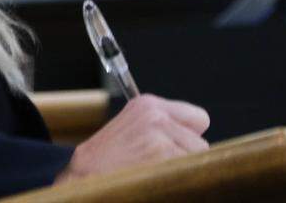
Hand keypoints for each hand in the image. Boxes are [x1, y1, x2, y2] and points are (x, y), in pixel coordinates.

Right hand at [54, 94, 209, 182]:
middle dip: (186, 157)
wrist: (83, 177)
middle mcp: (157, 115)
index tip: (177, 149)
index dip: (190, 137)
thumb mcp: (132, 129)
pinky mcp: (164, 155)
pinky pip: (190, 172)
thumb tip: (196, 142)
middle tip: (160, 166)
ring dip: (182, 170)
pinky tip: (155, 179)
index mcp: (149, 105)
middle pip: (201, 143)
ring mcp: (161, 135)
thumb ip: (163, 128)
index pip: (199, 118)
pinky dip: (178, 180)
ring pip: (198, 160)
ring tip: (154, 173)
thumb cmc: (106, 162)